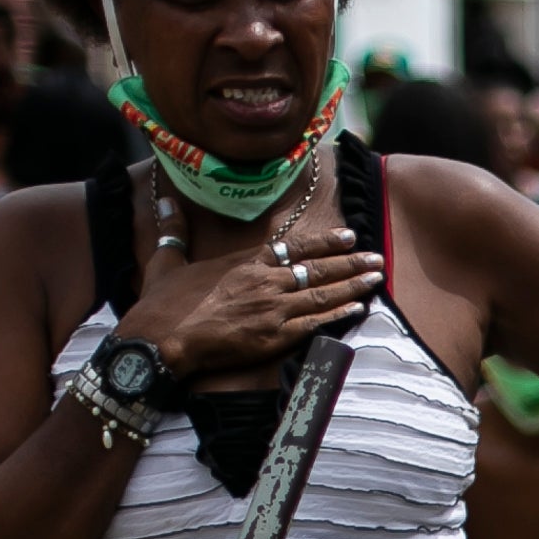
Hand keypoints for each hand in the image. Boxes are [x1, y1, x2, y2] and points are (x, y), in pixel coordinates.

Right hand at [123, 224, 383, 381]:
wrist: (161, 339)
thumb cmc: (162, 303)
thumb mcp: (166, 260)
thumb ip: (173, 230)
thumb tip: (164, 200)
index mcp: (244, 264)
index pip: (293, 247)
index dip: (324, 242)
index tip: (348, 236)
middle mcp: (264, 283)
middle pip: (316, 269)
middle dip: (351, 262)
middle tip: (377, 257)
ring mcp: (272, 310)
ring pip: (322, 294)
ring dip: (353, 286)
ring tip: (377, 278)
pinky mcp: (274, 337)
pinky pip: (315, 324)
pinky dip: (338, 315)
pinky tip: (358, 309)